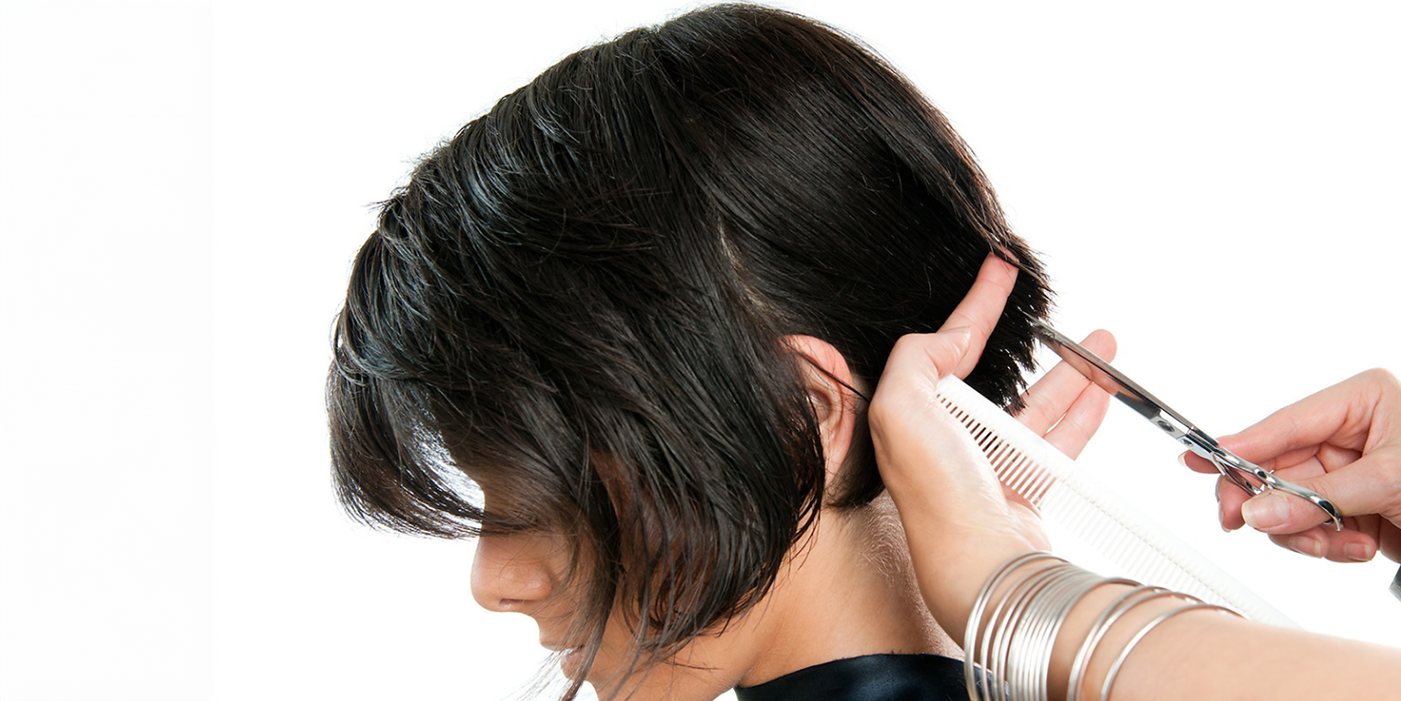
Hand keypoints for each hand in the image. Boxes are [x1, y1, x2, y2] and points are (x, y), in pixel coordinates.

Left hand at [868, 254, 1114, 638]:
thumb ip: (914, 359)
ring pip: (1038, 405)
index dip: (975, 305)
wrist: (982, 563)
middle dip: (1035, 343)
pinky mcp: (1023, 490)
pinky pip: (1059, 441)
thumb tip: (945, 338)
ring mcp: (988, 467)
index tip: (1000, 268)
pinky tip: (1103, 391)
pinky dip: (1083, 413)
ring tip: (1106, 345)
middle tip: (1063, 315)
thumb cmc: (938, 493)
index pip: (946, 347)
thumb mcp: (901, 409)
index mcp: (913, 419)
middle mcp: (947, 442)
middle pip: (998, 377)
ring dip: (1074, 374)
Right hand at [1184, 369, 1400, 563]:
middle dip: (1271, 503)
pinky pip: (1310, 527)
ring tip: (1342, 544)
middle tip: (1242, 523)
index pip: (1284, 423)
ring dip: (1306, 533)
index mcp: (1360, 402)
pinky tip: (1361, 546)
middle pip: (1276, 468)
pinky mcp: (1350, 506)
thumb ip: (1320, 498)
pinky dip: (1329, 545)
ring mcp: (1347, 471)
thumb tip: (1258, 510)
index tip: (1198, 459)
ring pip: (1286, 504)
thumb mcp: (1390, 482)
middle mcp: (1348, 433)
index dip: (1238, 445)